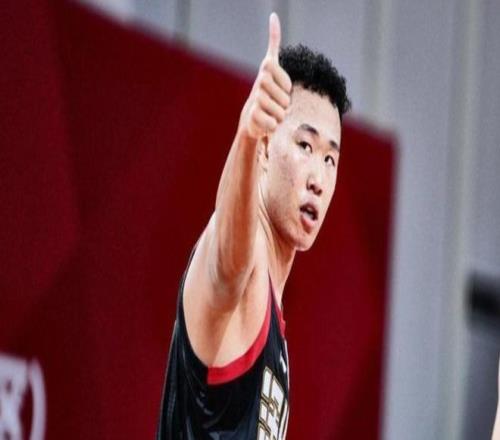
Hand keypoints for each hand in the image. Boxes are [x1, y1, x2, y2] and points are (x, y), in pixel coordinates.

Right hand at [238, 12, 291, 139]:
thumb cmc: (266, 91)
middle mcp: (260, 82)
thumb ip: (273, 42)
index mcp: (267, 69)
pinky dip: (273, 126)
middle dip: (285, 104)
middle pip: (286, 99)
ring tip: (271, 113)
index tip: (282, 89)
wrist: (251, 116)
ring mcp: (256, 99)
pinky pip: (273, 123)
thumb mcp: (270, 65)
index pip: (288, 84)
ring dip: (280, 116)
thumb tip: (273, 16)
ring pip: (281, 112)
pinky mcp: (253, 115)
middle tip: (276, 103)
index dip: (287, 89)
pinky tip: (266, 123)